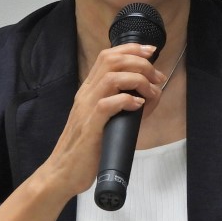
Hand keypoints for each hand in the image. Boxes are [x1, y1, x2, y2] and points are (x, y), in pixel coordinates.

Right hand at [43, 42, 166, 195]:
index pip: (107, 56)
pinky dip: (126, 100)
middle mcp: (86, 93)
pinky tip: (138, 105)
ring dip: (137, 80)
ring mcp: (86, 108)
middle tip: (157, 76)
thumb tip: (149, 97)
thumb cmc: (87, 147)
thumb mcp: (106, 120)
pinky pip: (107, 104)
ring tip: (151, 92)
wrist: (63, 171)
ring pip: (111, 78)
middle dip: (140, 62)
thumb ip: (124, 105)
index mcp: (89, 89)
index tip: (151, 51)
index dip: (131, 49)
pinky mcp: (90, 126)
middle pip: (111, 60)